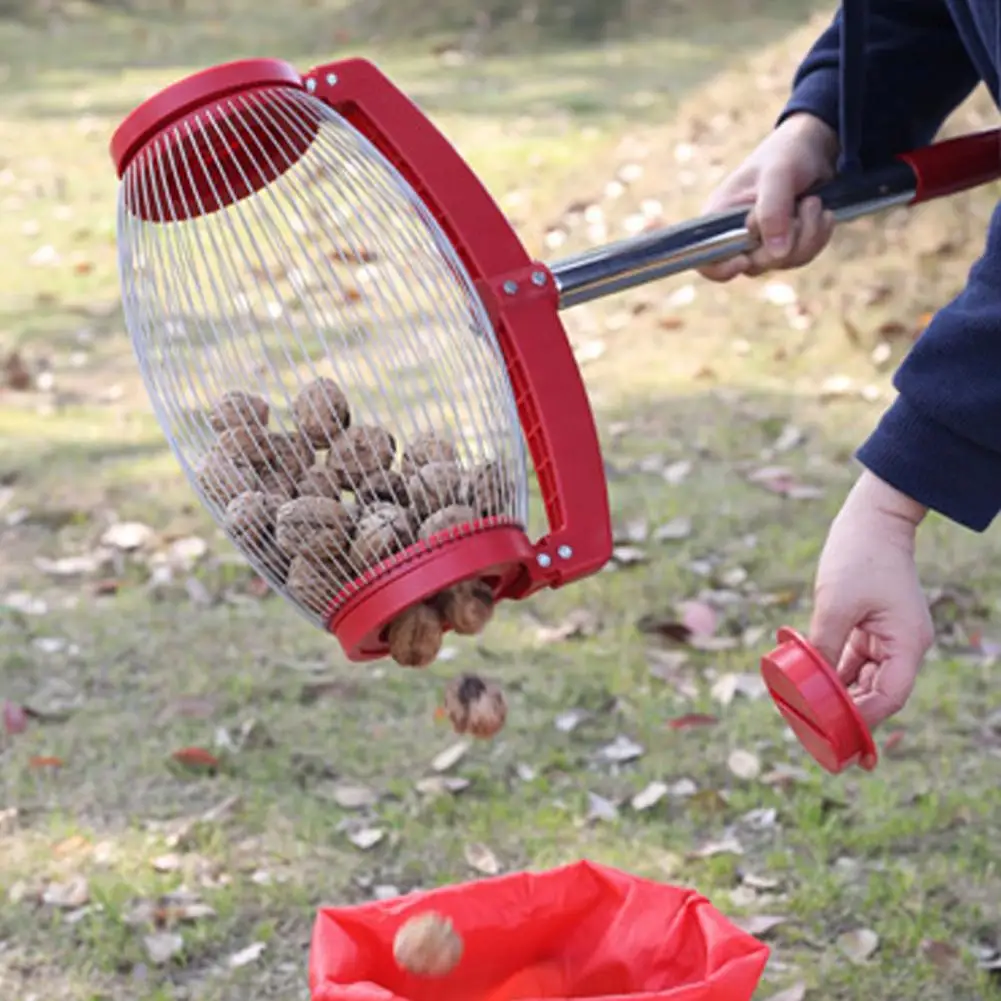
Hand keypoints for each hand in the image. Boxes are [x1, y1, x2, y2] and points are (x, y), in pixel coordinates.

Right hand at [698, 112, 839, 281]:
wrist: (814, 147)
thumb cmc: (786, 153)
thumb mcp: (778, 174)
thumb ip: (773, 211)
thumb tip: (777, 254)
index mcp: (718, 218)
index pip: (706, 260)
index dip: (721, 268)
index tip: (744, 259)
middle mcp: (736, 235)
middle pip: (754, 265)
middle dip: (787, 240)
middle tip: (807, 204)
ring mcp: (760, 243)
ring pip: (781, 262)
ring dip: (808, 235)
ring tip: (814, 203)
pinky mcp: (783, 244)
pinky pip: (799, 257)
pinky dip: (817, 237)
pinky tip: (822, 213)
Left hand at [808, 470, 933, 728]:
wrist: (872, 520)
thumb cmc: (859, 557)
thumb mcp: (835, 605)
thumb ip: (824, 646)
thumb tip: (808, 682)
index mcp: (906, 645)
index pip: (888, 697)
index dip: (861, 719)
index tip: (830, 732)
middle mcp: (903, 647)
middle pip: (876, 694)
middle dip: (845, 711)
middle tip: (810, 728)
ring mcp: (888, 638)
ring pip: (862, 679)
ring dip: (835, 693)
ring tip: (804, 711)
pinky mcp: (872, 628)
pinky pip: (853, 660)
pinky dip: (833, 671)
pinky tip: (808, 682)